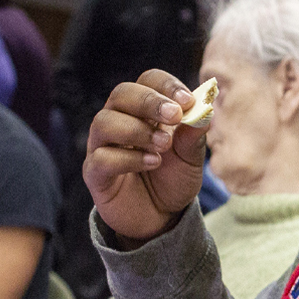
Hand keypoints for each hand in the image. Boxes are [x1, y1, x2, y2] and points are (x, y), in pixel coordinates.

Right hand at [83, 70, 206, 244]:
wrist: (162, 217)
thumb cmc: (173, 179)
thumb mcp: (191, 157)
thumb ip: (193, 135)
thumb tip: (204, 111)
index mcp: (144, 110)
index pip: (148, 81)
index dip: (166, 85)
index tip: (187, 101)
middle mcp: (118, 121)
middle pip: (121, 94)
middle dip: (149, 102)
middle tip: (175, 116)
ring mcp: (102, 146)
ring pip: (105, 122)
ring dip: (138, 130)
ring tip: (164, 146)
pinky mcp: (95, 173)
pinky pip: (101, 158)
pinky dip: (128, 158)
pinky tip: (152, 163)